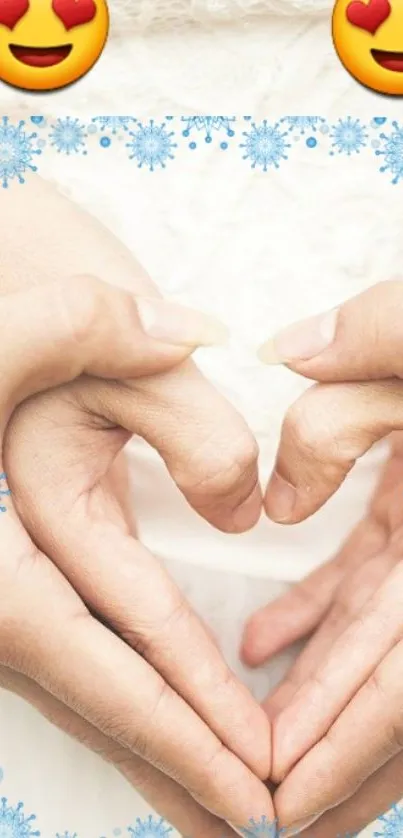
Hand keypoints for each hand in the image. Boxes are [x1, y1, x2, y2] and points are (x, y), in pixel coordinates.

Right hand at [0, 176, 272, 833]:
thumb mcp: (32, 329)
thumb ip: (132, 361)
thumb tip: (232, 456)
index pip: (105, 657)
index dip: (185, 720)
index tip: (256, 775)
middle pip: (93, 704)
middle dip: (179, 768)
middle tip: (258, 822)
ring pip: (82, 695)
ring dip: (158, 749)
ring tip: (223, 799)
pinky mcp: (7, 586)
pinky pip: (74, 663)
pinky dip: (128, 703)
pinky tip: (168, 718)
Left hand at [243, 280, 402, 832]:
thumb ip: (351, 389)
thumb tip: (275, 497)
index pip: (402, 671)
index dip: (346, 744)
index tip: (284, 797)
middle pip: (396, 690)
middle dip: (336, 760)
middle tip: (268, 813)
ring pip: (378, 652)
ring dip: (322, 703)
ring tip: (258, 744)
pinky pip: (366, 596)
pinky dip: (316, 623)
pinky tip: (261, 644)